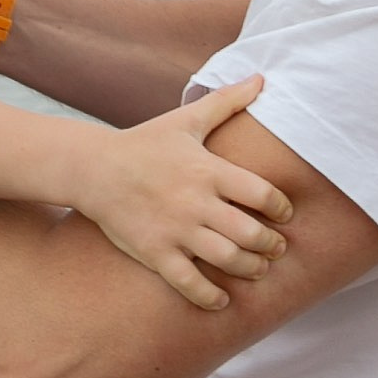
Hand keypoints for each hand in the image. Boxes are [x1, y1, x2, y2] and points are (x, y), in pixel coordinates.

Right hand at [73, 78, 293, 310]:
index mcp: (209, 169)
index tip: (284, 216)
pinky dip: (210, 297)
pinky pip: (189, 283)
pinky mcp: (155, 252)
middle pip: (252, 233)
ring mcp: (175, 229)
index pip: (263, 194)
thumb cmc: (145, 143)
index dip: (283, 209)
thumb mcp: (187, 120)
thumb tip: (261, 78)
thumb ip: (227, 102)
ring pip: (227, 259)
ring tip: (257, 269)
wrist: (93, 168)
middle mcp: (196, 201)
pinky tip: (221, 299)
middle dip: (272, 245)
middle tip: (276, 249)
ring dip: (251, 269)